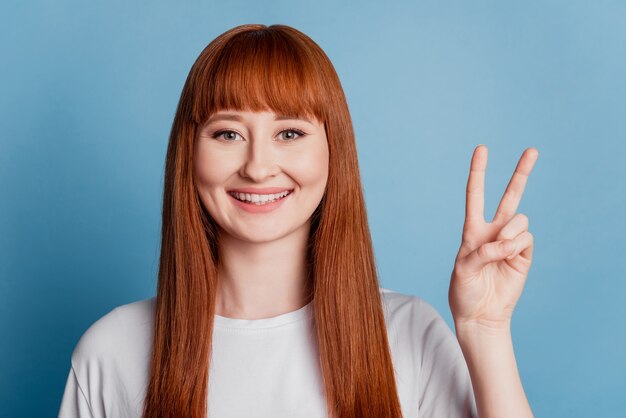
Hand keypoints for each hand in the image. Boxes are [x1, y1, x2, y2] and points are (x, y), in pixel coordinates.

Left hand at [449, 145, 538, 330]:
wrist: (481, 315)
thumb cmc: (465, 292)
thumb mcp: (463, 270)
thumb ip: (482, 252)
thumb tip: (506, 242)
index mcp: (472, 230)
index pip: (475, 195)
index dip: (478, 172)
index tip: (481, 149)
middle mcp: (493, 232)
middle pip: (510, 196)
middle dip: (521, 173)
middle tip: (532, 150)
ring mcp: (511, 242)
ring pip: (519, 220)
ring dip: (509, 234)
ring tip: (499, 253)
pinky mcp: (524, 255)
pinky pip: (526, 238)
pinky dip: (516, 246)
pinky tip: (510, 258)